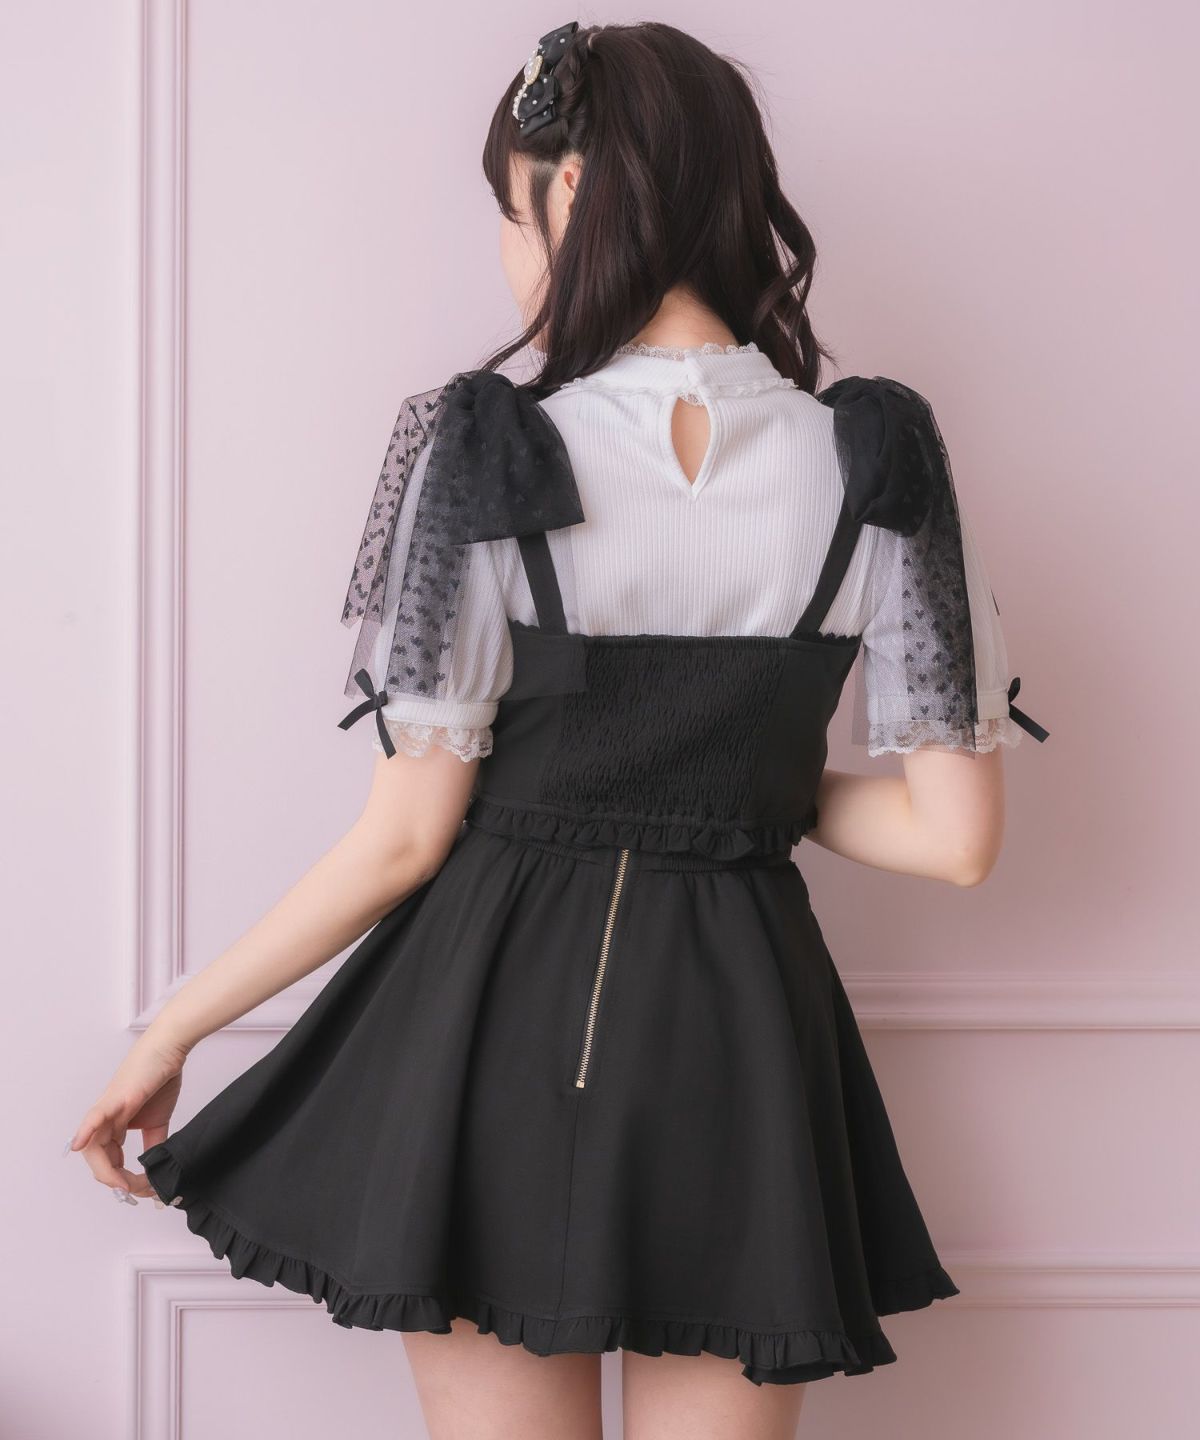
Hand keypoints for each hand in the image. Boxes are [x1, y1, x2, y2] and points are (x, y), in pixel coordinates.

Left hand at [66, 1036, 190, 1201]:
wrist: (169, 1049)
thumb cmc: (161, 1077)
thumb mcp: (158, 1120)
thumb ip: (155, 1143)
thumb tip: (157, 1167)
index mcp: (115, 1126)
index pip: (110, 1161)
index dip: (122, 1179)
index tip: (141, 1190)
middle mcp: (106, 1121)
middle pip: (98, 1160)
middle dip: (114, 1180)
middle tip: (134, 1191)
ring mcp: (108, 1109)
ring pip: (95, 1147)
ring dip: (106, 1170)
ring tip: (123, 1183)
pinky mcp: (115, 1098)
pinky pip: (95, 1118)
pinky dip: (85, 1133)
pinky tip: (79, 1145)